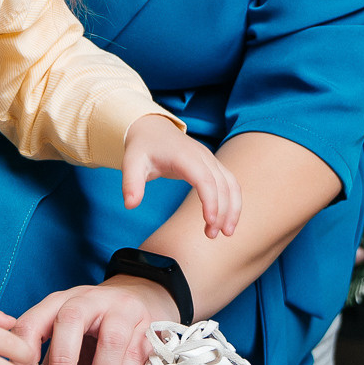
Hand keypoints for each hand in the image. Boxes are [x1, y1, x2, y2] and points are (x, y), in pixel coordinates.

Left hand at [13, 277, 177, 364]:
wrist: (141, 297)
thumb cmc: (98, 322)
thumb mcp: (68, 334)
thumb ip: (50, 359)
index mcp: (61, 302)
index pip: (32, 321)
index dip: (26, 355)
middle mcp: (90, 300)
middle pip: (71, 319)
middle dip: (63, 361)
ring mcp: (121, 309)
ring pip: (111, 340)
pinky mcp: (147, 324)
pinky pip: (137, 355)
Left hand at [122, 115, 240, 238]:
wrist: (153, 129)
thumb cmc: (144, 147)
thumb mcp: (131, 163)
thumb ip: (130, 183)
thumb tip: (130, 205)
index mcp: (184, 156)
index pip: (204, 179)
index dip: (211, 200)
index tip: (210, 221)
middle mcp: (202, 156)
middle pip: (222, 185)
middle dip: (222, 211)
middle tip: (212, 235)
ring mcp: (210, 160)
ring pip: (232, 184)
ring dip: (233, 208)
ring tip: (226, 232)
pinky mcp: (213, 165)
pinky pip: (230, 183)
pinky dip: (233, 201)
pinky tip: (228, 219)